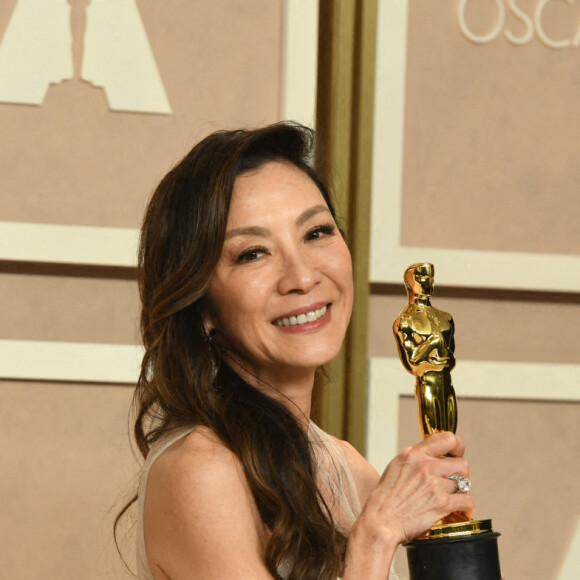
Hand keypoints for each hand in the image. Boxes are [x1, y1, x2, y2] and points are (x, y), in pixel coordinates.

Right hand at [358, 432, 473, 545]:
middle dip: (460, 473)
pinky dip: (464, 506)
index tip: (457, 454)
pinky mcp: (442, 504)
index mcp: (414, 454)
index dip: (458, 447)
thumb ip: (416, 458)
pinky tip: (458, 509)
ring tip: (451, 496)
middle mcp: (426, 466)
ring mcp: (435, 485)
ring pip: (464, 482)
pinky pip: (466, 500)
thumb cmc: (386, 496)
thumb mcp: (397, 466)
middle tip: (452, 481)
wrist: (381, 520)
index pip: (447, 439)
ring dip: (459, 490)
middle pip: (461, 463)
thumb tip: (434, 457)